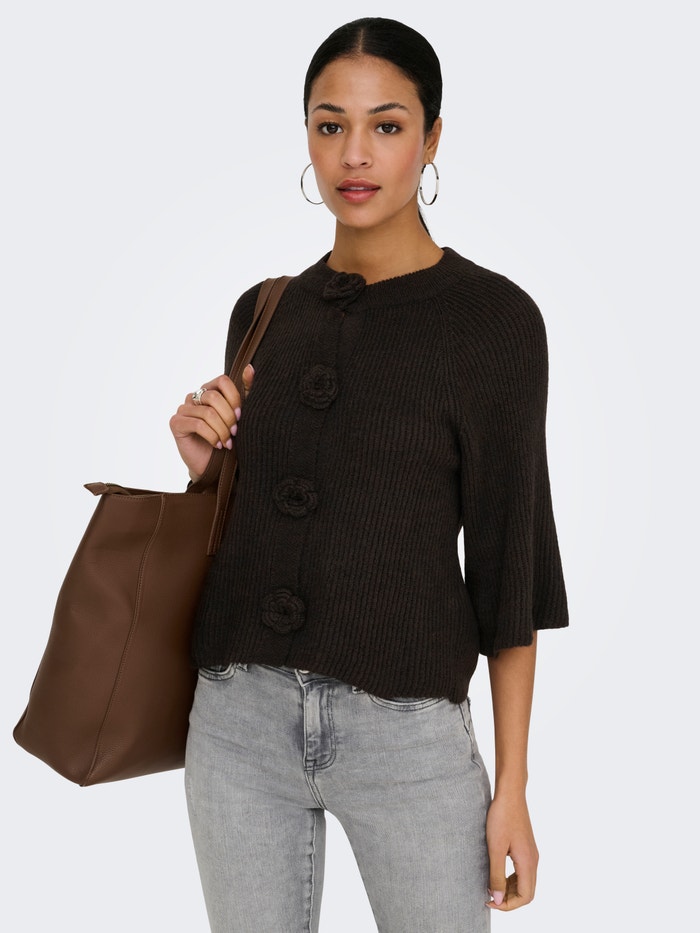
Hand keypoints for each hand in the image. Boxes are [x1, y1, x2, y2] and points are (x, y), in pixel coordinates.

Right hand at [169, 365, 254, 480]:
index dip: (234, 398)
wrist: (213, 465)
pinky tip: (217, 445)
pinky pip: (198, 425)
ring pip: (207, 413)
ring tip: (227, 442)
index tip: (241, 416)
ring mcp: (183, 409)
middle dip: (228, 417)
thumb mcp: (240, 415)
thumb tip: (250, 368)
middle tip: (235, 432)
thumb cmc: (227, 438)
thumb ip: (245, 392)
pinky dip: (212, 436)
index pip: (223, 381)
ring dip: (222, 430)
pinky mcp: (176, 423)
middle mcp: (194, 396)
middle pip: (214, 397)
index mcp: (209, 390)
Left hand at [485, 790, 538, 910]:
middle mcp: (533, 860)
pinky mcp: (526, 847)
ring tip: (491, 888)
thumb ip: (496, 875)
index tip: (490, 901)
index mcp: (528, 863)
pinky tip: (497, 874)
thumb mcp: (495, 848)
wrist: (510, 793)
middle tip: (489, 897)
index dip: (508, 905)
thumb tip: (497, 900)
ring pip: (526, 883)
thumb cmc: (502, 817)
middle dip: (509, 900)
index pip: (526, 897)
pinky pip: (522, 872)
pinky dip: (512, 879)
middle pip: (527, 892)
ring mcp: (531, 854)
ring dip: (510, 890)